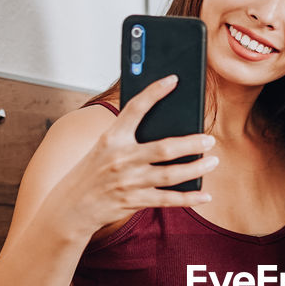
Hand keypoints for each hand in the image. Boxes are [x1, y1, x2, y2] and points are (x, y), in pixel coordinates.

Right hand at [60, 75, 219, 233]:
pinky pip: (168, 199)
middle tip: (210, 139)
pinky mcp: (134, 201)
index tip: (173, 79)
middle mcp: (121, 158)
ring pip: (171, 174)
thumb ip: (129, 137)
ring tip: (213, 161)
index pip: (135, 109)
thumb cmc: (93, 171)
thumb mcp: (104, 147)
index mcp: (111, 138)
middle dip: (191, 143)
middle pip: (164, 148)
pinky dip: (189, 198)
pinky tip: (205, 195)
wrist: (71, 206)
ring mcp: (129, 181)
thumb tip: (169, 128)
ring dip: (196, 168)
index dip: (154, 92)